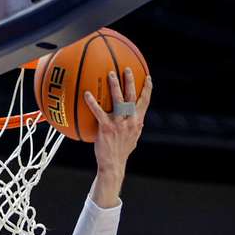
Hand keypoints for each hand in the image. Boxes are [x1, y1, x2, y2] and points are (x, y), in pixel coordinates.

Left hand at [84, 68, 152, 204]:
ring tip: (110, 74)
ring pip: (118, 100)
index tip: (148, 77)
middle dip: (131, 81)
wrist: (113, 164)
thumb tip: (139, 121)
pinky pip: (98, 112)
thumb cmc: (121, 152)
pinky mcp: (106, 128)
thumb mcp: (133, 139)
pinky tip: (86, 94)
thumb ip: (135, 127)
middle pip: (132, 97)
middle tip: (127, 69)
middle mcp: (130, 120)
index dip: (147, 89)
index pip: (145, 102)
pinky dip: (92, 102)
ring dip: (115, 85)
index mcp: (137, 121)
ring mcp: (118, 124)